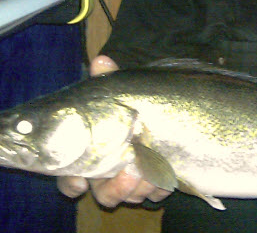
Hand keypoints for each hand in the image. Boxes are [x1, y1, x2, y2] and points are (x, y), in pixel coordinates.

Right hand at [57, 55, 171, 207]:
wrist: (185, 110)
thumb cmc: (142, 101)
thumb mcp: (127, 90)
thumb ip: (111, 81)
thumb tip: (101, 61)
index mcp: (95, 148)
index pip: (71, 174)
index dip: (71, 182)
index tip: (80, 183)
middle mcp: (111, 167)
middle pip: (102, 191)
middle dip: (115, 188)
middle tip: (129, 173)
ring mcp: (135, 178)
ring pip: (129, 196)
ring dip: (140, 186)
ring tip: (152, 169)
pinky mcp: (157, 182)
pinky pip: (155, 195)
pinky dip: (160, 187)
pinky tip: (168, 176)